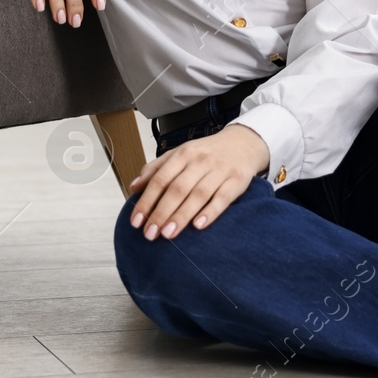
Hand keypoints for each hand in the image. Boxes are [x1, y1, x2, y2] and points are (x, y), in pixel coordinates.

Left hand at [128, 123, 270, 239]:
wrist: (244, 143)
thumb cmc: (207, 153)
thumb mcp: (180, 154)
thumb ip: (156, 169)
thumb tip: (134, 187)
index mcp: (183, 154)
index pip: (160, 179)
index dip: (146, 201)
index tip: (136, 221)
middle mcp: (200, 160)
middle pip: (177, 188)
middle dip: (161, 213)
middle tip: (149, 233)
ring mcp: (219, 170)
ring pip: (198, 194)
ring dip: (181, 216)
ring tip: (168, 234)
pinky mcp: (237, 180)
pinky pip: (223, 197)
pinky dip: (210, 212)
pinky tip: (198, 226)